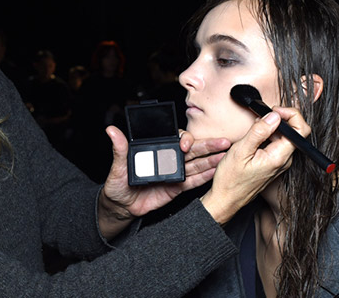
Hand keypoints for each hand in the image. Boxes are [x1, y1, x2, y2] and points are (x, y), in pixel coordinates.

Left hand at [98, 126, 229, 238]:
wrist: (121, 206)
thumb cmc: (117, 184)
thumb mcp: (117, 167)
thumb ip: (120, 149)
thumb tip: (112, 131)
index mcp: (156, 150)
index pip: (174, 140)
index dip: (183, 139)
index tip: (185, 144)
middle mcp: (168, 159)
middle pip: (191, 150)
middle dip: (208, 145)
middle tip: (222, 141)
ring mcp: (175, 173)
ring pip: (196, 164)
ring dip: (211, 159)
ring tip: (226, 154)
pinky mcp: (177, 188)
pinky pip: (193, 181)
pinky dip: (206, 176)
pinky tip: (217, 170)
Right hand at [201, 107, 310, 223]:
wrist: (227, 199)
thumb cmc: (230, 179)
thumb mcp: (240, 151)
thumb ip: (259, 132)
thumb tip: (273, 116)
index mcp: (279, 157)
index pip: (300, 130)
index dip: (290, 115)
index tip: (273, 110)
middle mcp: (284, 160)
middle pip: (294, 132)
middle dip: (280, 118)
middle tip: (261, 114)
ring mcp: (280, 163)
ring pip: (285, 137)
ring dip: (273, 127)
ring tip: (255, 125)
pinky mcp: (274, 164)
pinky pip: (277, 145)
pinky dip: (269, 135)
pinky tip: (254, 136)